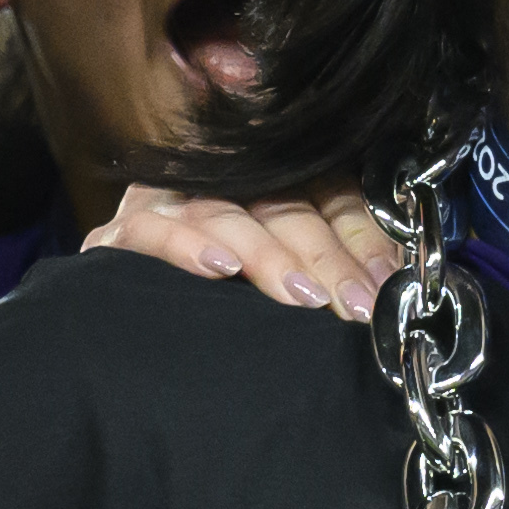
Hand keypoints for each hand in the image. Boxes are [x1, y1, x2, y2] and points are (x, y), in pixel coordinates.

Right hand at [87, 182, 405, 315]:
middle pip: (281, 207)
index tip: (383, 284)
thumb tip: (389, 277)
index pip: (325, 192)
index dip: (359, 237)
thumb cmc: (224, 297)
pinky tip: (219, 269)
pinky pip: (151, 231)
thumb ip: (339, 256)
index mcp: (268, 179)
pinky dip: (185, 246)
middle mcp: (217, 181)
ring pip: (225, 215)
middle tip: (354, 304)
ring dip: (266, 257)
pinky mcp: (119, 234)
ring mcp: (165, 203)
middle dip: (325, 259)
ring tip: (303, 296)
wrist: (130, 330)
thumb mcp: (289, 273)